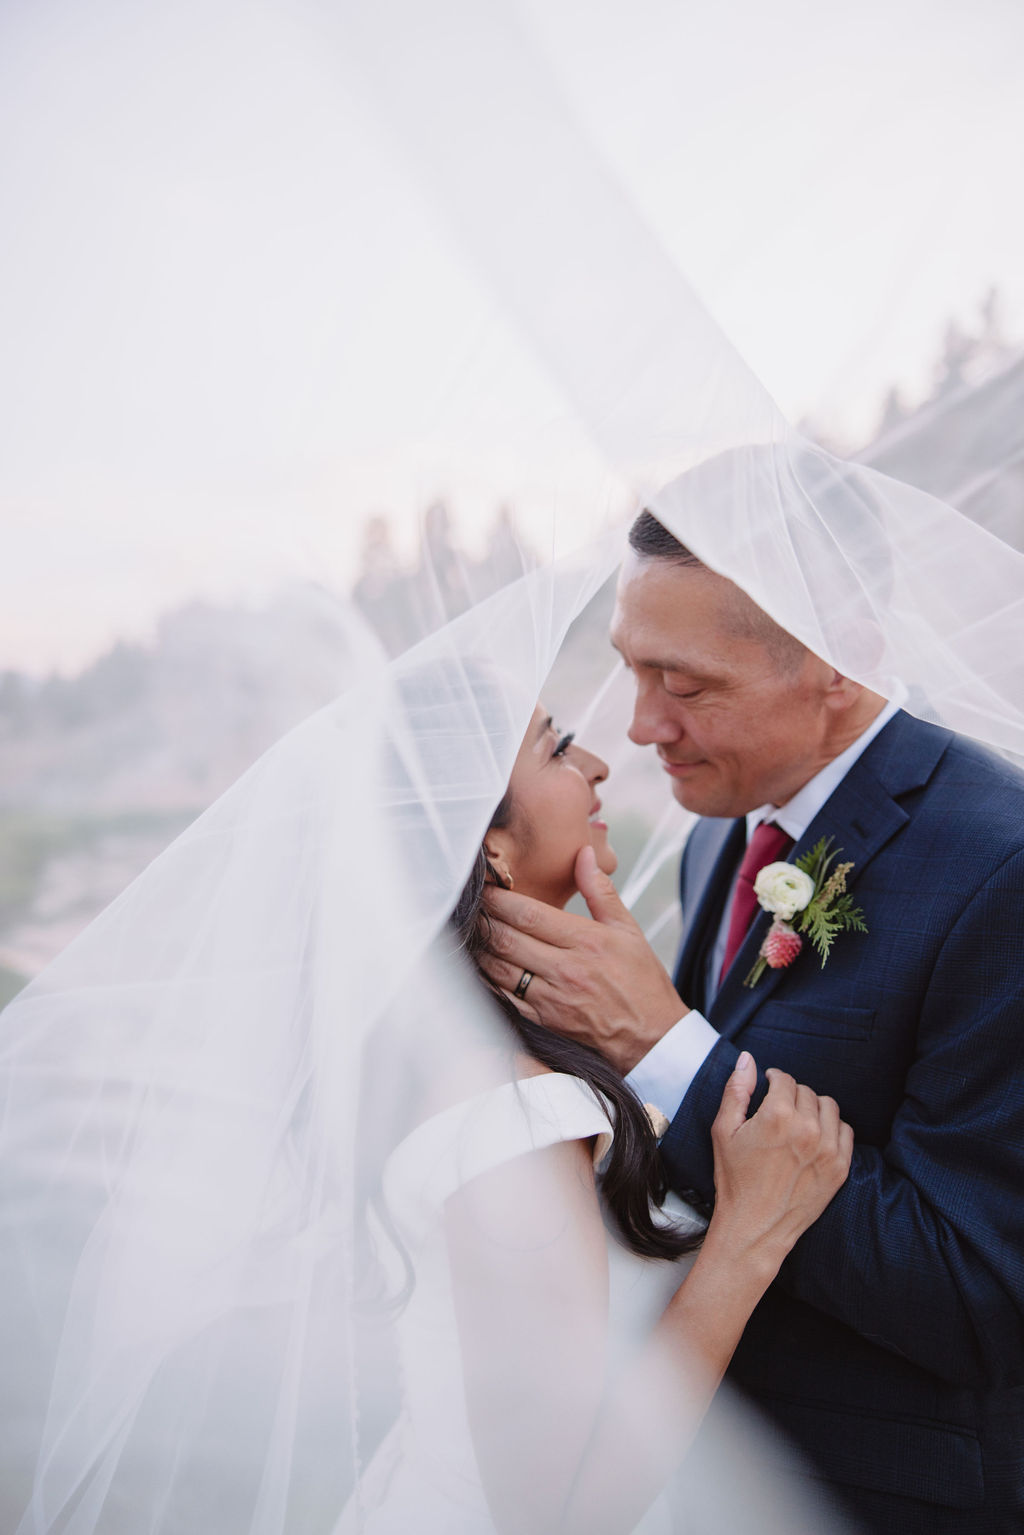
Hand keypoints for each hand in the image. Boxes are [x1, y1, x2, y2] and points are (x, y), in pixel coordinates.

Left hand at [480, 845, 689, 1073]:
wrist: (653, 1038)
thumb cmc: (641, 981)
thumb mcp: (628, 930)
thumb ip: (600, 891)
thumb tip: (583, 852)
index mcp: (586, 942)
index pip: (529, 914)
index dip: (500, 899)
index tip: (484, 886)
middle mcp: (566, 970)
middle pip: (508, 938)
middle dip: (483, 918)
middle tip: (468, 904)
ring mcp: (552, 999)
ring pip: (499, 968)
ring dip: (480, 948)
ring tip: (469, 930)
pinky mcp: (544, 1021)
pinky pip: (504, 997)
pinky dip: (486, 979)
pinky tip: (478, 966)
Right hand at [705, 1053, 852, 1276]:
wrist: (755, 1228)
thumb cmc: (734, 1180)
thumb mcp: (723, 1131)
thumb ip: (736, 1090)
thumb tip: (748, 1059)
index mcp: (777, 1115)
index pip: (784, 1079)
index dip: (773, 1080)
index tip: (768, 1088)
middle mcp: (807, 1128)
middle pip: (806, 1091)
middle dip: (791, 1096)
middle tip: (778, 1113)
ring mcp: (828, 1149)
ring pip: (828, 1106)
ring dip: (813, 1109)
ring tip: (797, 1123)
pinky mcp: (840, 1168)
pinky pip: (845, 1131)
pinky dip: (831, 1129)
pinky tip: (814, 1139)